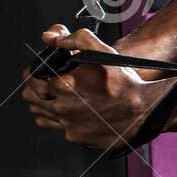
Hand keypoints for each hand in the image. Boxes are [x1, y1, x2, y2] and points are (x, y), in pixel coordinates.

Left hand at [21, 26, 150, 150]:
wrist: (146, 110)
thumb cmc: (126, 83)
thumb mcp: (104, 52)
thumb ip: (76, 39)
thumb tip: (51, 38)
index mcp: (64, 85)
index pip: (31, 78)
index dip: (32, 72)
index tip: (38, 71)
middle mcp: (62, 107)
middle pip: (30, 98)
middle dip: (34, 88)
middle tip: (44, 83)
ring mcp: (69, 125)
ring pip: (39, 115)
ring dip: (43, 104)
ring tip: (55, 97)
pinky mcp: (77, 137)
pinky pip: (56, 128)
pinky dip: (59, 119)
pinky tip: (70, 111)